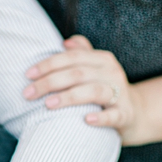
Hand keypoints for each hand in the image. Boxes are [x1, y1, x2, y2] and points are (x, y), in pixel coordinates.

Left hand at [24, 35, 142, 143]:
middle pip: (78, 74)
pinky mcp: (125, 115)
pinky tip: (86, 120)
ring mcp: (120, 94)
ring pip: (94, 91)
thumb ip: (80, 54)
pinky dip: (101, 117)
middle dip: (49, 82)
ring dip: (69, 97)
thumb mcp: (94, 69)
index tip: (27, 75)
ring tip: (48, 104)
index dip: (48, 65)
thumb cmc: (103, 89)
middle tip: (27, 94)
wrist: (134, 113)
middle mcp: (112, 73)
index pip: (72, 58)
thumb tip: (65, 42)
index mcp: (102, 60)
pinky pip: (114, 115)